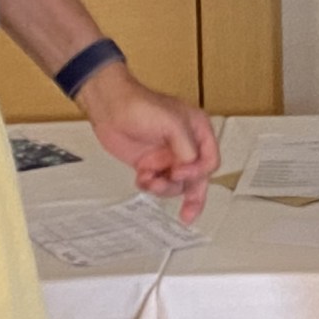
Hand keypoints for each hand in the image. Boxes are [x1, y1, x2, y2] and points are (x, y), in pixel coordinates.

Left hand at [77, 62, 219, 223]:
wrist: (109, 107)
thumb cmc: (140, 105)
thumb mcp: (172, 123)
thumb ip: (186, 148)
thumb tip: (190, 168)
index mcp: (197, 131)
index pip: (209, 160)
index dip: (197, 171)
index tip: (180, 172)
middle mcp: (185, 145)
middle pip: (196, 178)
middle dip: (192, 196)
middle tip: (188, 214)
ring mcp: (167, 156)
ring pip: (176, 184)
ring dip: (164, 188)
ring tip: (151, 181)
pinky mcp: (150, 163)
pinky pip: (157, 183)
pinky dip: (150, 185)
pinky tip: (142, 178)